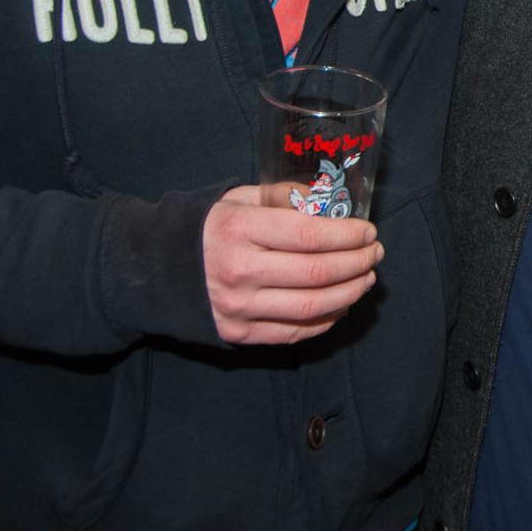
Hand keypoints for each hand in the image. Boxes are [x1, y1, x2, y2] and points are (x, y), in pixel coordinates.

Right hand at [202, 186, 383, 343]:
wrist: (156, 270)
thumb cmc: (209, 228)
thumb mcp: (239, 198)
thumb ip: (284, 196)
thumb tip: (330, 202)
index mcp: (239, 230)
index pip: (309, 235)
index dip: (348, 236)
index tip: (369, 232)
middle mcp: (239, 271)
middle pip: (317, 273)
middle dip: (357, 263)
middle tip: (375, 255)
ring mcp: (238, 307)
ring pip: (311, 307)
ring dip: (349, 293)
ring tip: (366, 279)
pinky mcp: (238, 334)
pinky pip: (294, 332)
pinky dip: (326, 320)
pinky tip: (341, 304)